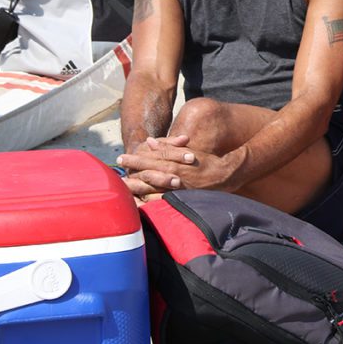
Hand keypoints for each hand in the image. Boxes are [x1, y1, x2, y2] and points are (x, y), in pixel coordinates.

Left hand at [117, 136, 236, 195]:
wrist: (225, 176)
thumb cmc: (205, 163)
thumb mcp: (188, 151)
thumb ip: (168, 147)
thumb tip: (150, 141)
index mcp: (176, 163)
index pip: (151, 159)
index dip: (136, 158)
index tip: (122, 158)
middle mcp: (175, 176)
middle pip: (148, 172)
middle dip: (131, 172)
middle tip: (116, 172)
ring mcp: (177, 189)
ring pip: (152, 187)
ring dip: (136, 186)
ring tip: (122, 185)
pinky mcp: (181, 198)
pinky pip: (161, 200)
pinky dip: (149, 200)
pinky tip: (138, 202)